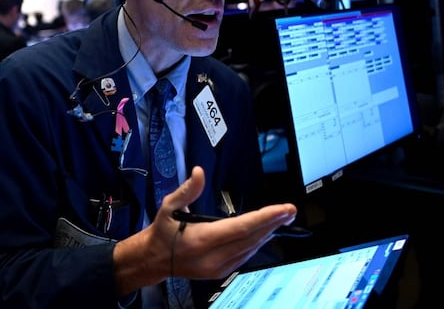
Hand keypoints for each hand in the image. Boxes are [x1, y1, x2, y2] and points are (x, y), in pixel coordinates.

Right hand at [112, 166, 296, 293]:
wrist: (154, 260)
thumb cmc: (162, 231)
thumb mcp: (169, 206)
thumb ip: (187, 190)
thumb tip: (200, 172)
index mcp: (202, 240)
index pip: (242, 228)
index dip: (266, 218)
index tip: (284, 209)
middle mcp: (214, 257)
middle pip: (252, 238)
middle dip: (273, 223)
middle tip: (290, 210)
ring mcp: (219, 268)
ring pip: (251, 248)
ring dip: (268, 232)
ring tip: (282, 217)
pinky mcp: (221, 272)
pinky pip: (245, 255)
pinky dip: (256, 242)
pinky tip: (265, 231)